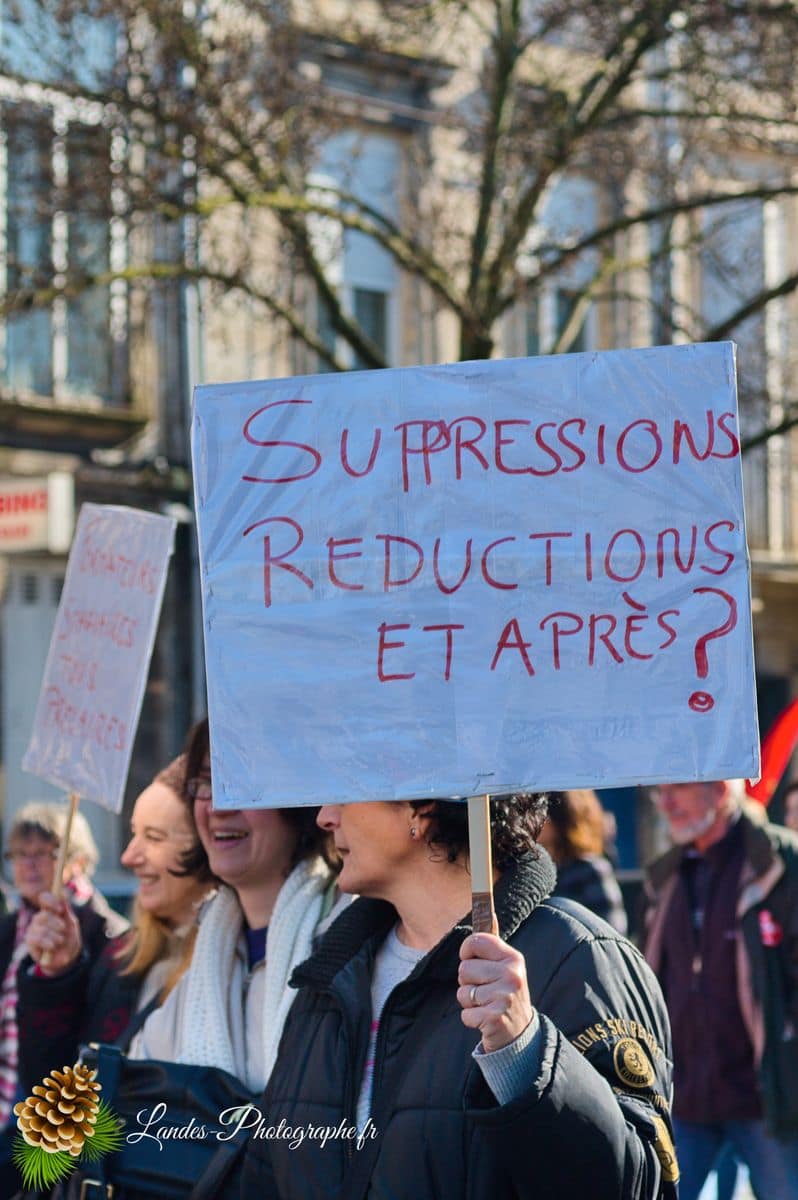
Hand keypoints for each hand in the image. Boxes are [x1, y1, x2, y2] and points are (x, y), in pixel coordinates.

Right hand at [26, 892, 82, 975]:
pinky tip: (52, 946)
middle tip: (63, 929)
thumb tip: (63, 893)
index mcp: (50, 910)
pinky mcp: (30, 942)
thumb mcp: (71, 923)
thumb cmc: (70, 938)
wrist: (67, 957)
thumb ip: (66, 910)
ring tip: (60, 941)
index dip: (51, 901)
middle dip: (55, 923)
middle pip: (43, 915)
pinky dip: (47, 943)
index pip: (44, 898)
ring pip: (41, 928)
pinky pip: (36, 939)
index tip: (60, 910)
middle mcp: (40, 918)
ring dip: (54, 935)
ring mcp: (33, 929)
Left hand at [457, 932, 533, 1052]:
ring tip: (486, 1005)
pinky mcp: (495, 1018)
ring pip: (463, 992)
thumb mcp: (506, 967)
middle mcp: (511, 975)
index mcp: (513, 958)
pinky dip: (471, 1019)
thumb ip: (494, 943)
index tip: (470, 959)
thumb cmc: (506, 994)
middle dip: (468, 981)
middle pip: (464, 968)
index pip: (476, 941)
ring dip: (469, 1001)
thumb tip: (489, 912)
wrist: (520, 1033)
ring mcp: (504, 997)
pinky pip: (465, 1014)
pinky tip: (485, 1019)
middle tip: (485, 990)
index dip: (467, 951)